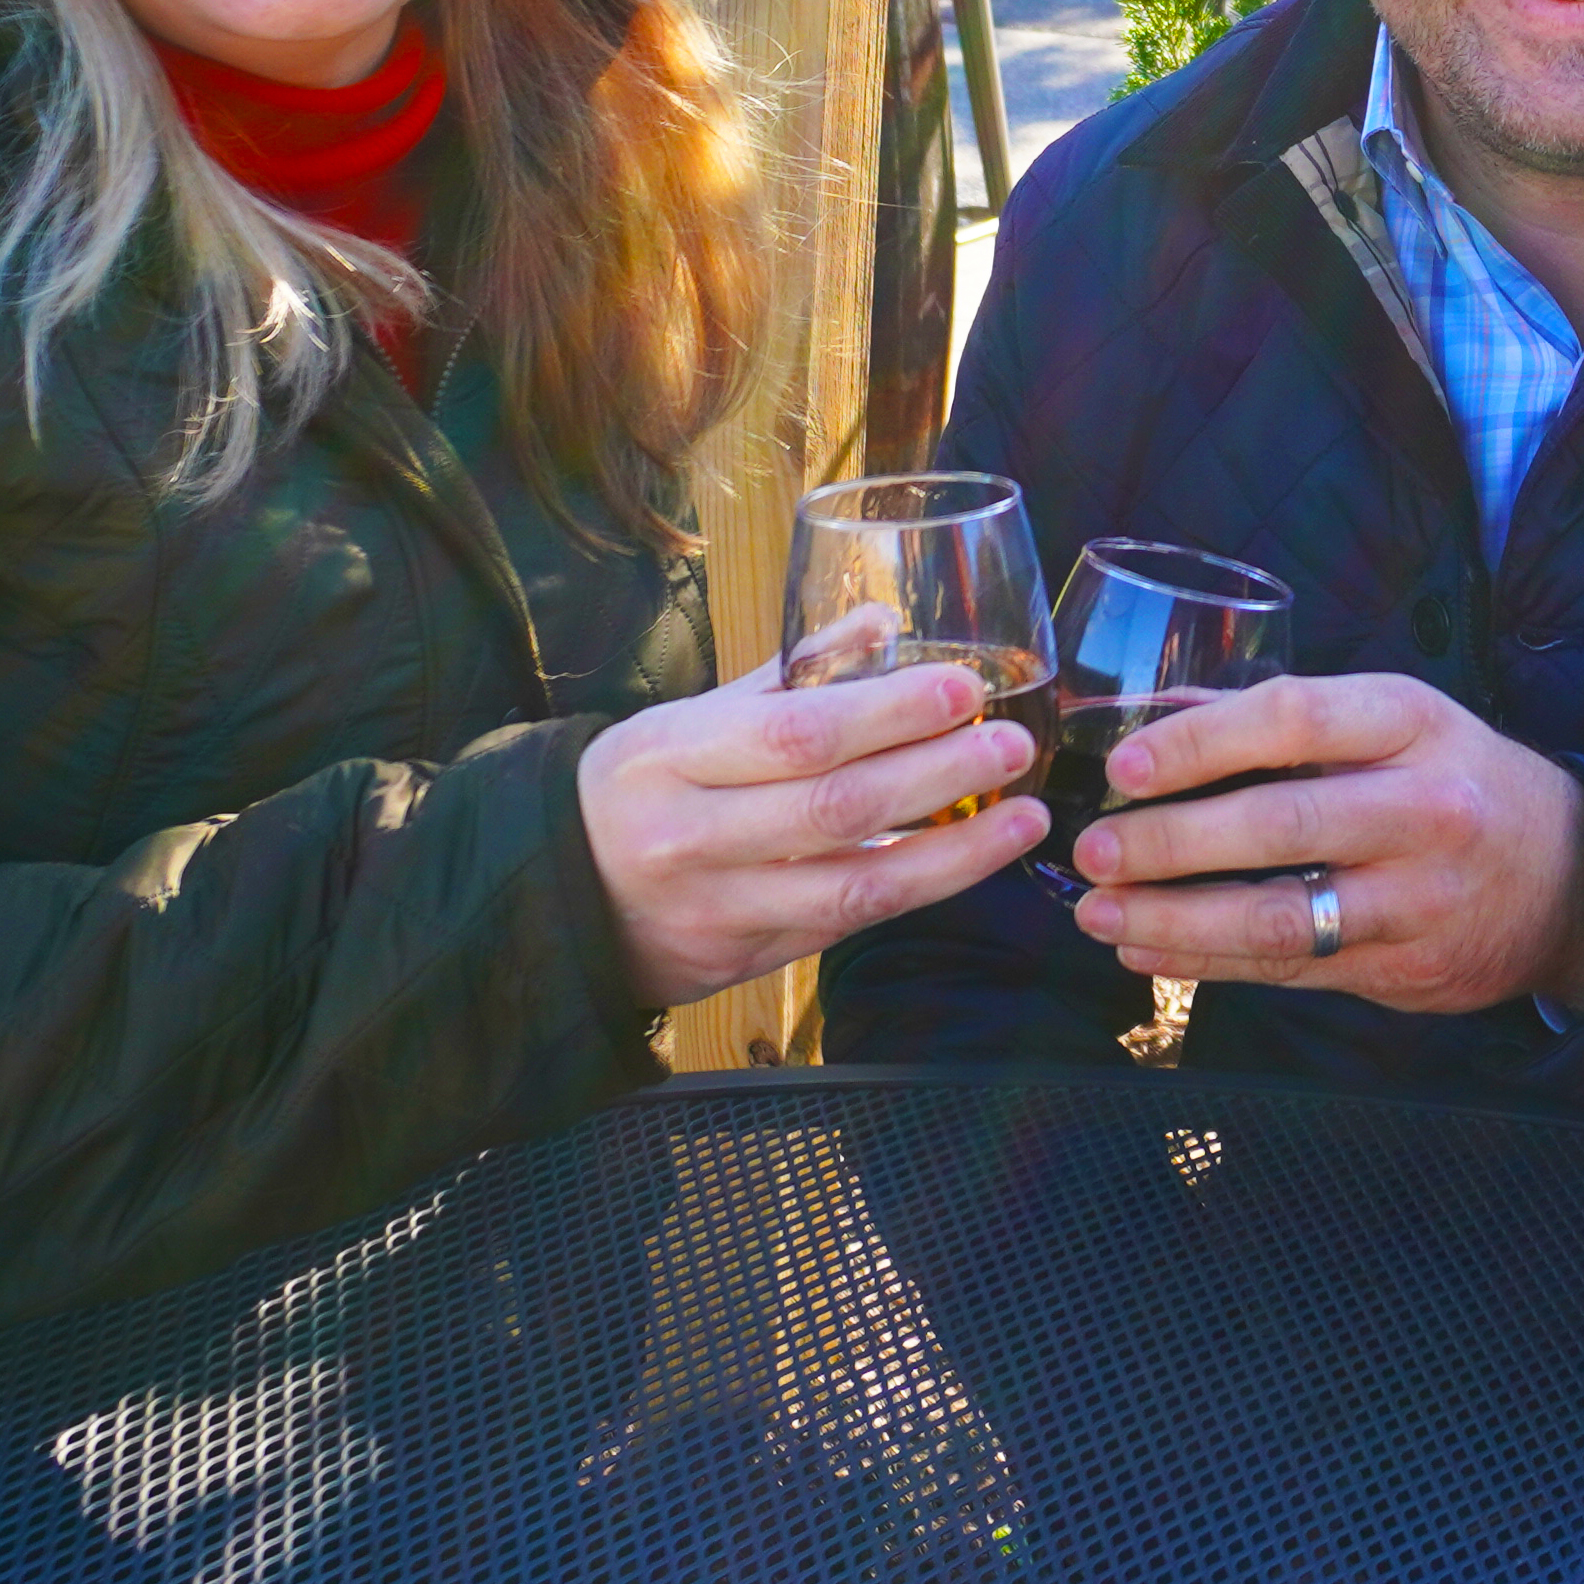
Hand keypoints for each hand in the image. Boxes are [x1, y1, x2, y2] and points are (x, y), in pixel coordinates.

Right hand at [582, 613, 1050, 1006]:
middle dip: (937, 775)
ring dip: (953, 854)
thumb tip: (886, 622)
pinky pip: (844, 924)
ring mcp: (719, 907)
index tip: (964, 688)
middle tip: (1012, 746)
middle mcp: (694, 833)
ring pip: (853, 886)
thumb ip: (791, 673)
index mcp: (675, 752)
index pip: (796, 731)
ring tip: (1024, 818)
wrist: (559, 896)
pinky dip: (913, 890)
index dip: (888, 711)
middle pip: (835, 807)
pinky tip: (970, 862)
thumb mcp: (691, 715)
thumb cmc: (642, 786)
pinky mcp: (744, 960)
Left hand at [1065, 671, 1583, 1017]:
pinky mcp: (1404, 969)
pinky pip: (1290, 969)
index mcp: (1410, 722)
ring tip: (1098, 914)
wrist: (1571, 877)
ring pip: (1279, 918)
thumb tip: (1146, 713)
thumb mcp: (1392, 721)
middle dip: (1171, 843)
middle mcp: (1422, 808)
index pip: (1295, 719)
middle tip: (1093, 850)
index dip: (1203, 741)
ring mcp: (1417, 898)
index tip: (1126, 765)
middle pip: (1280, 826)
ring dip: (1174, 919)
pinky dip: (1208, 961)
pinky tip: (1147, 949)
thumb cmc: (1452, 777)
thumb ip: (1282, 717)